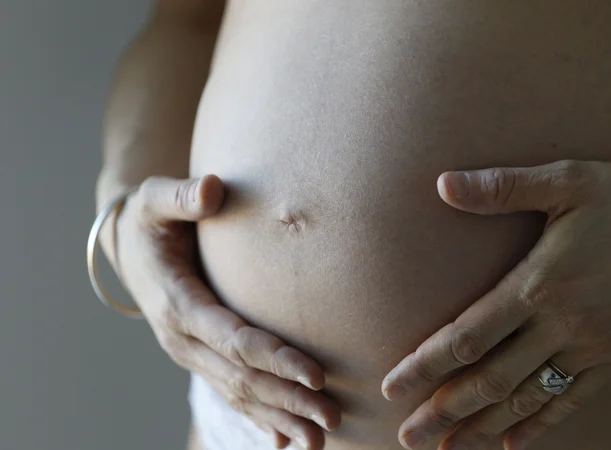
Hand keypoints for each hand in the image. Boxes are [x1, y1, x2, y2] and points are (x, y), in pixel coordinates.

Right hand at [111, 175, 339, 449]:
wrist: (128, 247)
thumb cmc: (151, 219)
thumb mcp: (156, 199)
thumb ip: (182, 195)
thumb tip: (212, 188)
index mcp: (178, 304)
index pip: (234, 339)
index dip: (275, 358)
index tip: (316, 375)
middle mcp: (183, 340)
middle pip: (243, 378)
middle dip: (288, 400)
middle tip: (332, 418)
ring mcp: (191, 355)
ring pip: (239, 394)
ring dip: (280, 418)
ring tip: (320, 441)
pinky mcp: (200, 359)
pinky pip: (232, 394)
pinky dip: (259, 419)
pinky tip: (285, 442)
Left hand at [381, 160, 610, 449]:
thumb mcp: (566, 180)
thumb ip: (502, 187)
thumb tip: (443, 184)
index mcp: (539, 283)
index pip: (468, 335)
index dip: (426, 364)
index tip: (393, 386)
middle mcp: (561, 324)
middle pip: (490, 380)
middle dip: (444, 410)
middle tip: (407, 436)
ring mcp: (592, 347)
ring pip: (527, 399)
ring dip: (483, 427)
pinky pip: (574, 402)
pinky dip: (541, 426)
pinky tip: (514, 446)